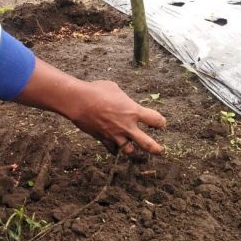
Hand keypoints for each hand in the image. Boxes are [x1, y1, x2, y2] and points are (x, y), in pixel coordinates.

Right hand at [15, 58, 165, 154]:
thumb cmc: (97, 91)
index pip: (155, 120)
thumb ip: (122, 98)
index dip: (160, 122)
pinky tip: (115, 146)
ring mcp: (115, 135)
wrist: (79, 101)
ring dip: (132, 149)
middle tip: (160, 151)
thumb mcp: (114, 89)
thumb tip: (121, 100)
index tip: (160, 123)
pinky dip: (114, 148)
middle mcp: (127, 126)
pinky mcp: (103, 139)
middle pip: (147, 144)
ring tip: (133, 148)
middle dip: (155, 149)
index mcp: (133, 110)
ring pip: (129, 150)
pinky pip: (112, 149)